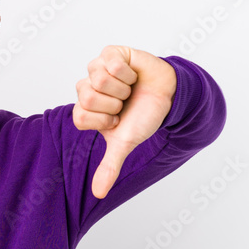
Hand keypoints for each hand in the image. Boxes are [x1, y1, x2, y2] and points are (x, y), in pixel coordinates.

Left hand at [73, 46, 176, 198]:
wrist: (169, 96)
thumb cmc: (143, 117)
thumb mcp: (125, 144)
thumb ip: (109, 167)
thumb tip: (98, 195)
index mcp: (85, 110)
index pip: (79, 117)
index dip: (103, 120)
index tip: (116, 120)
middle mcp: (86, 89)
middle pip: (87, 96)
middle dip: (114, 103)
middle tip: (124, 103)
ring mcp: (96, 69)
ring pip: (98, 78)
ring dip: (122, 88)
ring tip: (129, 89)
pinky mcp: (110, 53)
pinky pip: (111, 62)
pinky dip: (127, 72)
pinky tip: (133, 75)